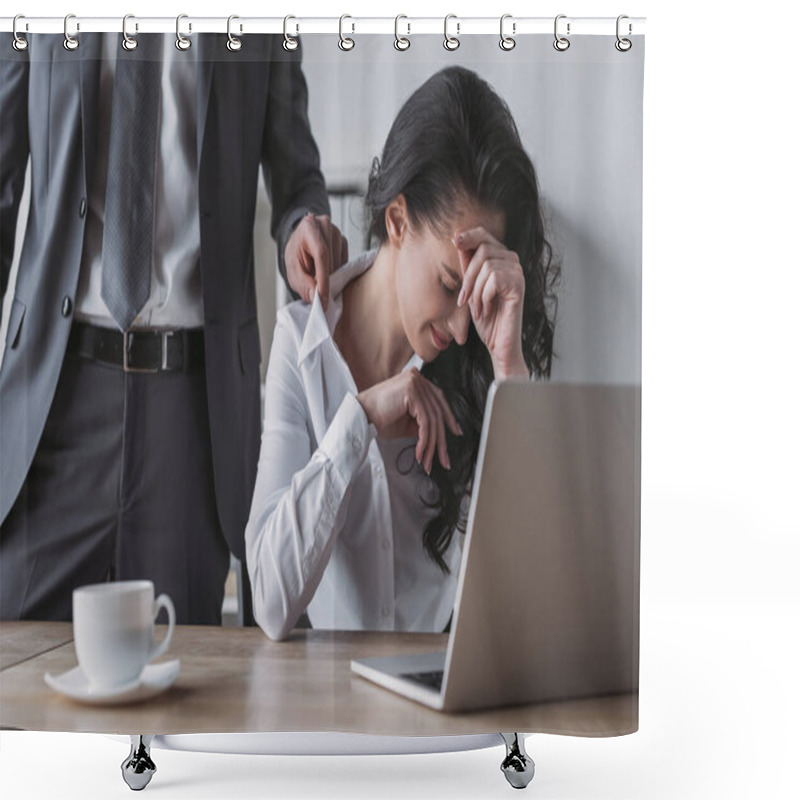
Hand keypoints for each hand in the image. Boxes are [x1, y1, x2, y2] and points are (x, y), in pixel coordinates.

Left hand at [285, 213, 348, 310]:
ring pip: (339, 264)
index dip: (323, 279)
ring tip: (316, 276)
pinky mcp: (344, 241)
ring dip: (329, 277)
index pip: (321, 255)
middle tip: (316, 293)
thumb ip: (303, 283)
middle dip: (324, 281)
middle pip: (331, 261)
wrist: (301, 243)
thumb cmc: (297, 254)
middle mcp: (325, 226)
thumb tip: (315, 297)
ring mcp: (337, 233)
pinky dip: (336, 272)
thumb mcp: (293, 269)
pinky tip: (325, 271)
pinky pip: (344, 264)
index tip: (323, 298)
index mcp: (309, 227)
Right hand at [356, 368, 461, 473]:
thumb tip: (439, 433)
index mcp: (416, 381)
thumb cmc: (379, 418)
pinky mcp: (411, 392)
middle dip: (442, 438)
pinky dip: (425, 440)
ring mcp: (415, 382)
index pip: (439, 399)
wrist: (360, 417)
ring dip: (432, 445)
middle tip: (444, 458)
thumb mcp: (407, 421)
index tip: (455, 432)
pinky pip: (425, 421)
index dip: (449, 418)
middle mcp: (417, 378)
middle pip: (438, 411)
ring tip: (428, 461)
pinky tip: (421, 453)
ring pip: (433, 419)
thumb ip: (423, 422)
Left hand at [454, 228, 527, 378]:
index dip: (469, 235)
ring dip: (475, 291)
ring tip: (479, 308)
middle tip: (465, 300)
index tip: (454, 240)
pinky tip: (487, 309)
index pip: (484, 235)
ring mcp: (518, 273)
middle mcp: (512, 262)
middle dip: (468, 276)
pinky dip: (485, 296)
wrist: (498, 344)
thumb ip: (467, 265)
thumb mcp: (471, 288)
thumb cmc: (486, 318)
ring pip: (487, 265)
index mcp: (501, 260)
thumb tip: (458, 239)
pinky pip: (494, 279)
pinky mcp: (519, 286)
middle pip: (483, 249)